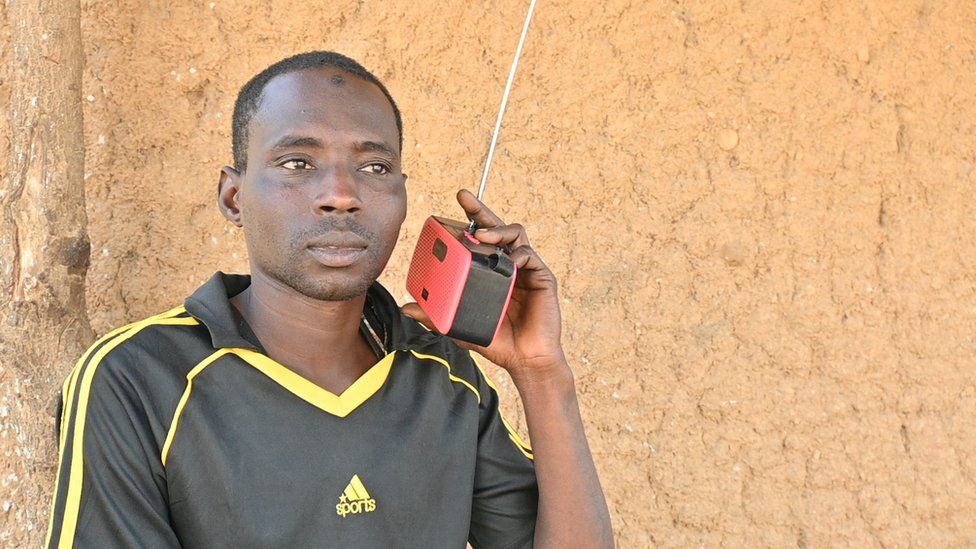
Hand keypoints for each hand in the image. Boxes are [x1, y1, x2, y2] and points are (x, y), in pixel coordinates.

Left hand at [401, 189, 567, 383]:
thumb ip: (436, 316)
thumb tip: (407, 308)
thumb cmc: (495, 341)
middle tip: (463, 198)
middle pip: (496, 227)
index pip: (479, 239)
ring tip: (480, 235)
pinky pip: (529, 255)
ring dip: (497, 229)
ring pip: (514, 233)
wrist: (525, 360)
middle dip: (480, 210)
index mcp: (490, 271)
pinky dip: (515, 254)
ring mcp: (526, 269)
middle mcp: (508, 264)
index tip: (452, 208)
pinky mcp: (541, 277)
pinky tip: (505, 263)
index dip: (468, 221)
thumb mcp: (459, 326)